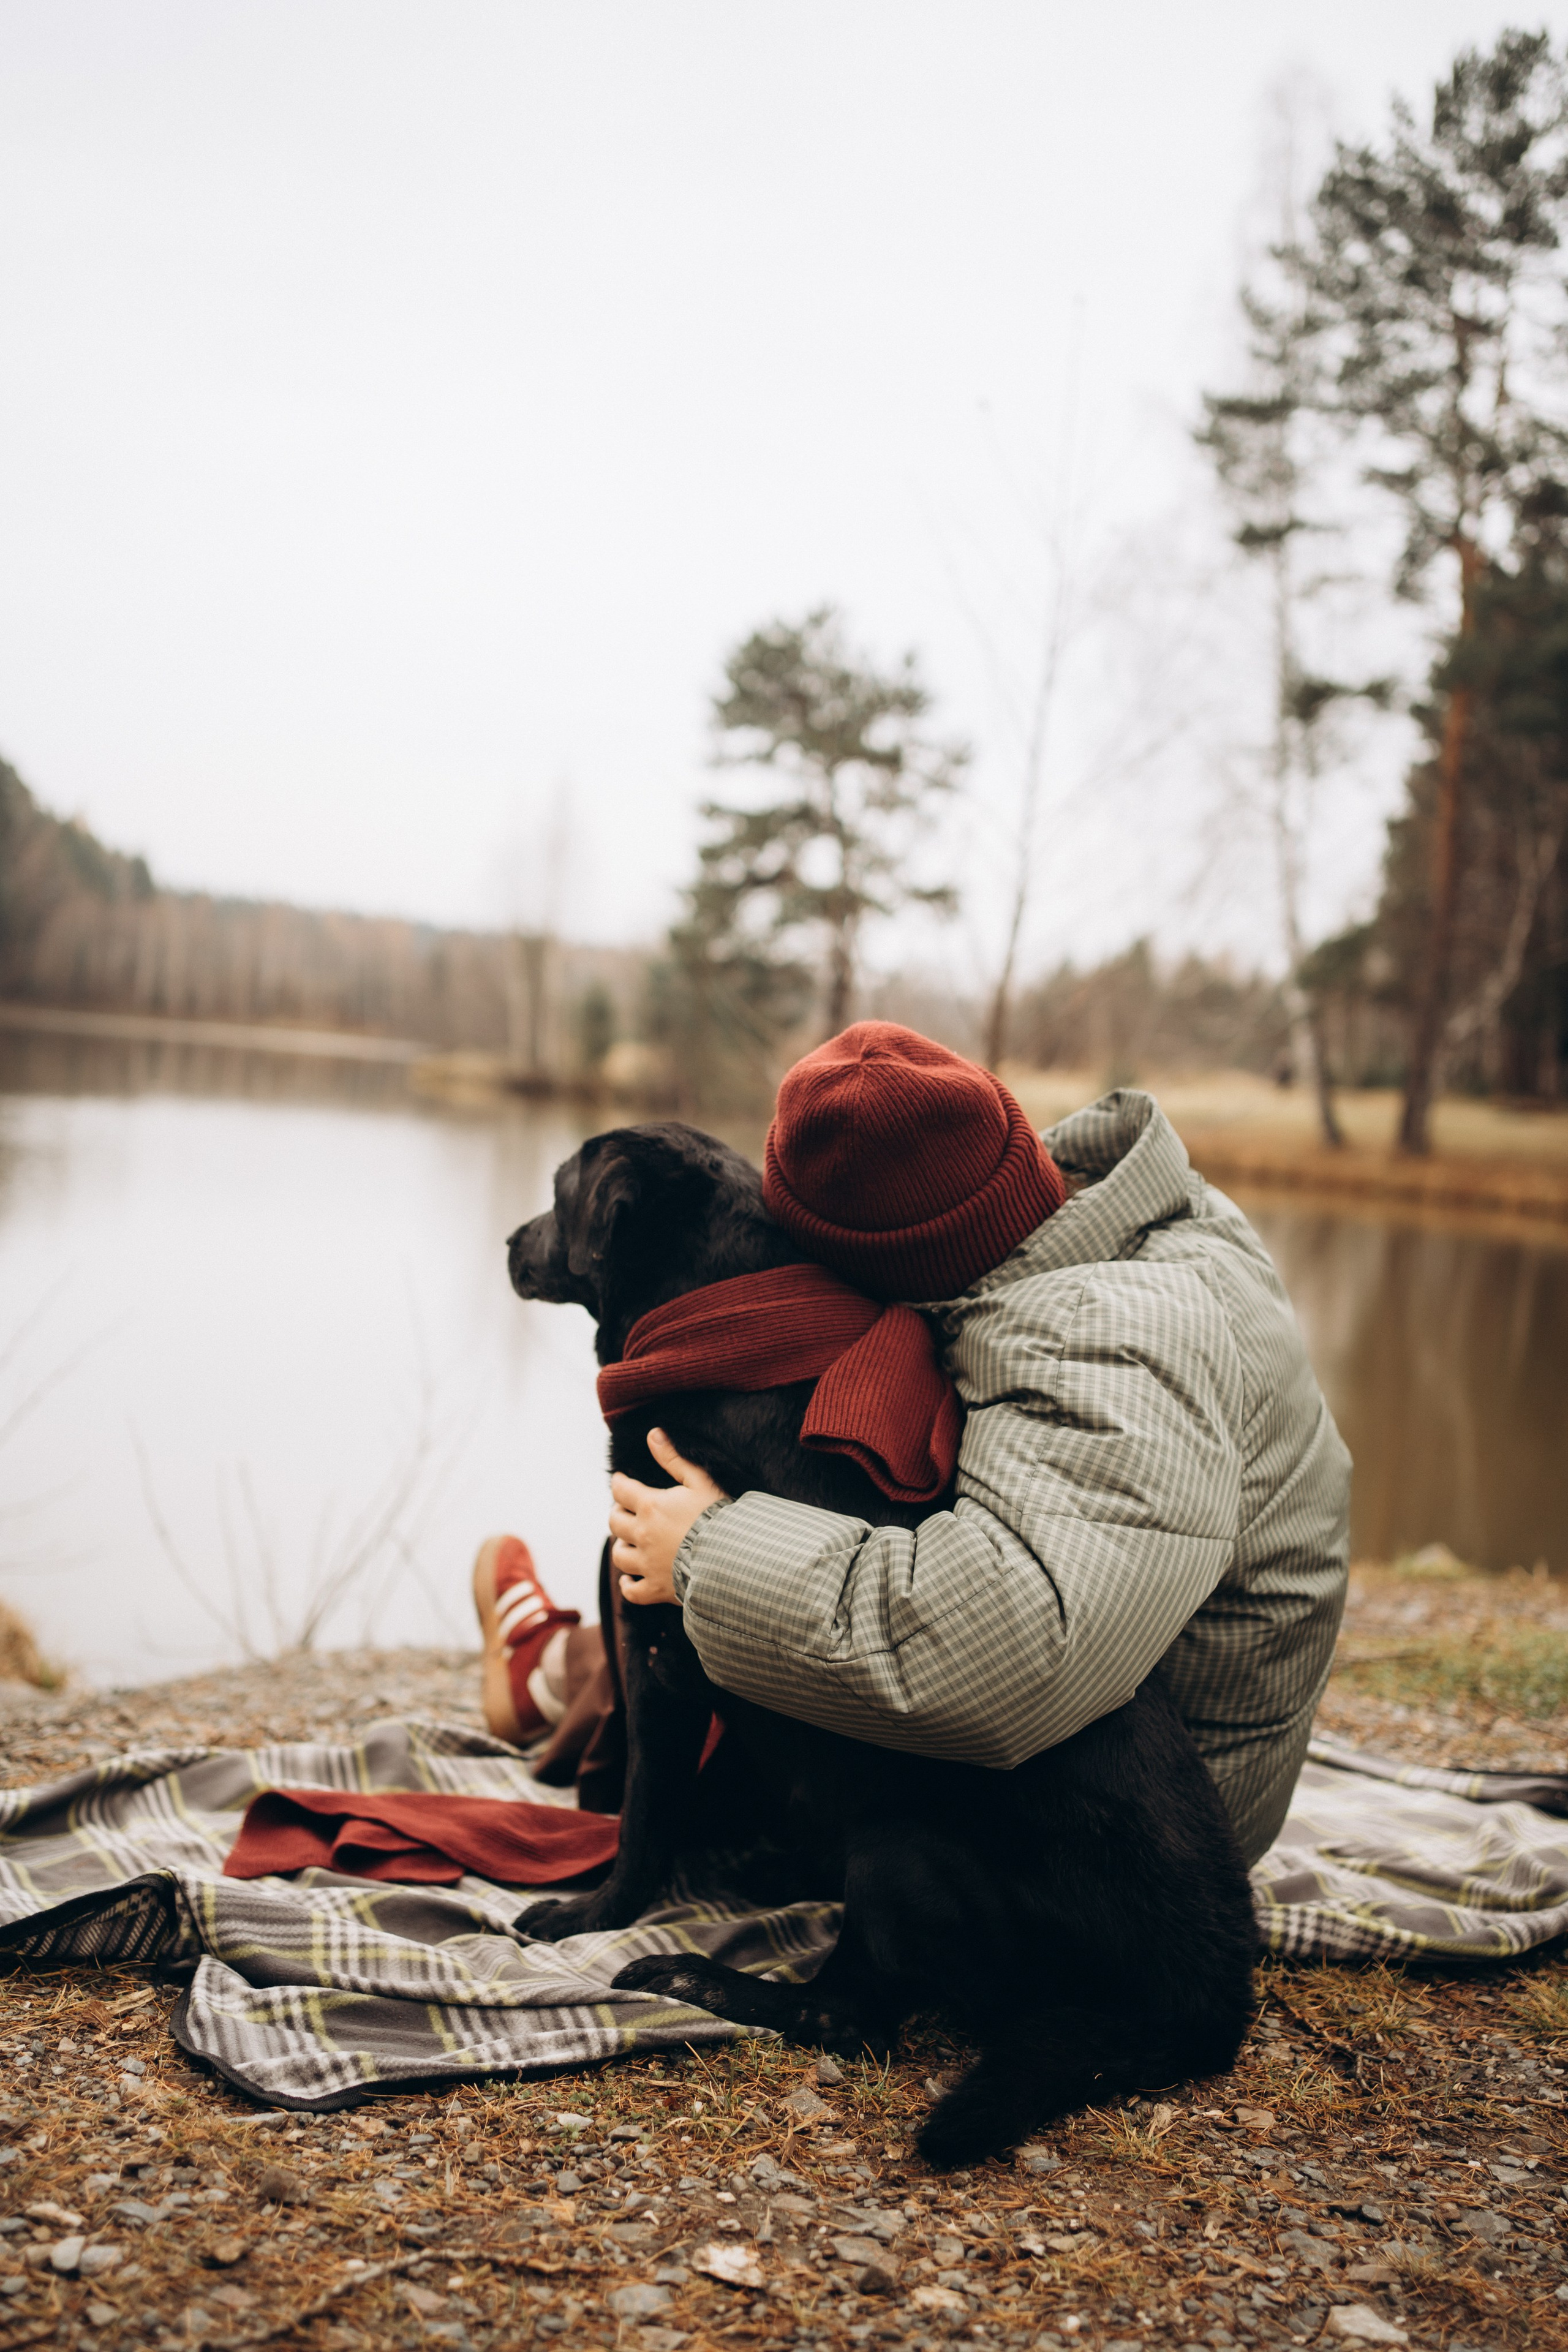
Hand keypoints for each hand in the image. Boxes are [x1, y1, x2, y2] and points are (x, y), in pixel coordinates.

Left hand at [609, 1429, 725, 1606]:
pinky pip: (631, 1590)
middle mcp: (642, 1535)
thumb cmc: (720, 1516)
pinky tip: (630, 1577)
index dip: (619, 1483)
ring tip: (630, 1540)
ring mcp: (647, 1564)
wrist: (735, 1557)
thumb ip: (673, 1458)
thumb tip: (652, 1434)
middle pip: (614, 1521)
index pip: (621, 1490)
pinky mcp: (656, 1589)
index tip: (621, 1481)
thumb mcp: (700, 1481)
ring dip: (622, 1545)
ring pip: (619, 1555)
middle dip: (618, 1512)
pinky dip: (628, 1584)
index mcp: (651, 1506)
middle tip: (627, 1509)